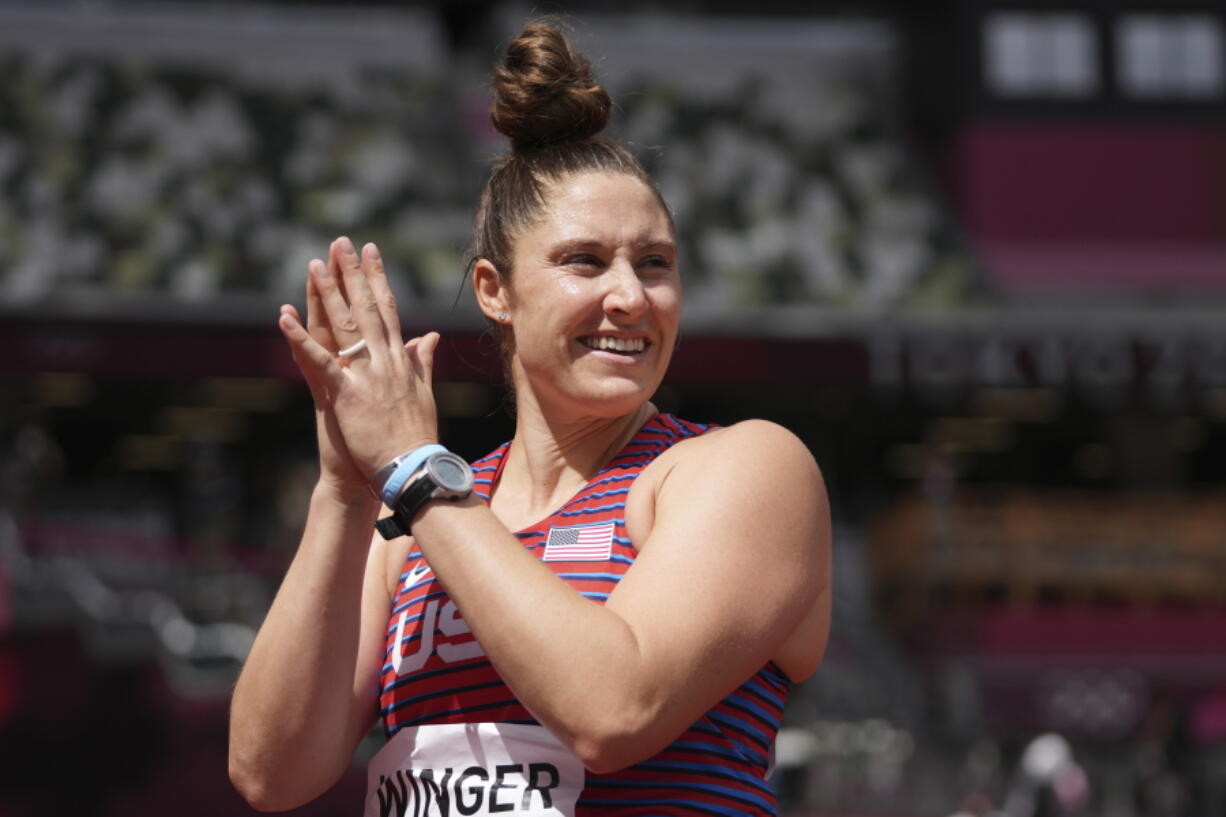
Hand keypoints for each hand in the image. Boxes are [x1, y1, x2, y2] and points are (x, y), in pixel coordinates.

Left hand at [278, 237, 439, 491]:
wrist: (412, 468)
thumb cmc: (417, 437)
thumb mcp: (423, 393)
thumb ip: (423, 363)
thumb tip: (430, 337)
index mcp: (401, 360)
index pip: (389, 310)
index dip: (378, 279)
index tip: (371, 252)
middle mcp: (385, 361)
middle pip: (367, 308)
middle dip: (353, 273)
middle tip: (341, 243)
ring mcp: (365, 375)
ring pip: (344, 326)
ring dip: (328, 293)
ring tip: (315, 264)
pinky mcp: (345, 394)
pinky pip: (319, 361)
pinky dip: (300, 339)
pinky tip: (283, 317)